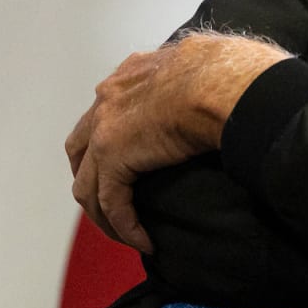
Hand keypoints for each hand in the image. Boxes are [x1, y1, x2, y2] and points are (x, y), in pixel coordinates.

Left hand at [65, 32, 291, 252]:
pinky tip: (144, 241)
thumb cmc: (226, 70)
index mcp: (129, 75)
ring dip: (105, 215)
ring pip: (88, 186)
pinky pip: (112, 204)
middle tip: (114, 205)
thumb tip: (219, 87)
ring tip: (128, 234)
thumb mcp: (204, 65)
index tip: (130, 168)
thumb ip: (196, 77)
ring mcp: (104, 128)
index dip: (110, 144)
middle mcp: (108, 98)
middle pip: (81, 149)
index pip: (106, 113)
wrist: (220, 81)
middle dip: (92, 179)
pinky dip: (125, 226)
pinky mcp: (114, 157)